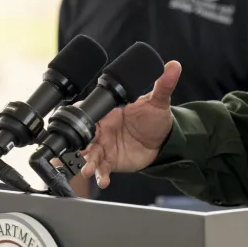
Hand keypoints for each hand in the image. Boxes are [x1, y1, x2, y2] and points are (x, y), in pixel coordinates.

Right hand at [81, 61, 181, 188]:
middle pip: (83, 136)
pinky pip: (102, 169)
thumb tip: (173, 65)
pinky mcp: (110, 162)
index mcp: (108, 113)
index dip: (79, 115)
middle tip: (76, 149)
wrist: (162, 141)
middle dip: (76, 143)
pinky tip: (103, 181)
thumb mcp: (158, 101)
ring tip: (87, 169)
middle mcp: (102, 130)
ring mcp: (104, 147)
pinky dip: (101, 176)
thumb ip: (163, 84)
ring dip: (86, 162)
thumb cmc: (154, 119)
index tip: (74, 117)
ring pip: (89, 154)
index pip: (89, 112)